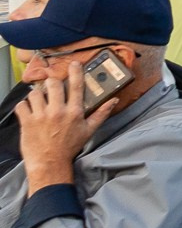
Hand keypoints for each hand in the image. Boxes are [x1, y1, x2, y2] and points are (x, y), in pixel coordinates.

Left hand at [15, 72, 112, 188]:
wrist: (49, 163)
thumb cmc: (69, 147)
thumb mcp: (89, 131)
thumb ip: (101, 113)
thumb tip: (114, 100)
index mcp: (74, 112)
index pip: (76, 86)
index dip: (75, 72)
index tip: (73, 64)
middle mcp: (57, 111)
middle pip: (52, 84)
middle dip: (51, 83)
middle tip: (51, 88)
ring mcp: (41, 116)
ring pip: (35, 93)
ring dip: (36, 95)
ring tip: (39, 101)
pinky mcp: (27, 122)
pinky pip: (21, 105)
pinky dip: (23, 106)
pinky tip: (28, 110)